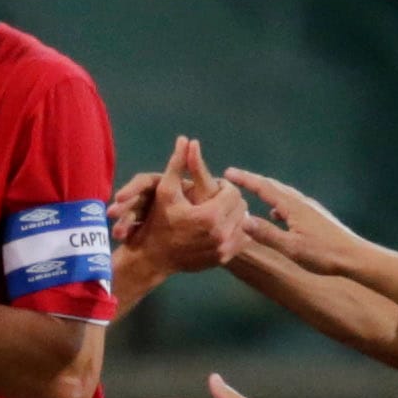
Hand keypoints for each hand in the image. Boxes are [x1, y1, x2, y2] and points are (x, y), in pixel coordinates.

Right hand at [114, 137, 249, 272]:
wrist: (154, 256)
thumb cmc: (158, 220)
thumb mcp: (165, 189)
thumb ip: (179, 164)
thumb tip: (186, 139)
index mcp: (210, 215)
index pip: (233, 192)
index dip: (225, 186)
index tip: (215, 185)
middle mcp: (222, 233)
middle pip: (241, 206)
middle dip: (230, 199)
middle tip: (216, 197)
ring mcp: (224, 248)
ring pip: (243, 222)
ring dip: (233, 213)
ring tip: (218, 210)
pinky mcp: (224, 258)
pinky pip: (240, 238)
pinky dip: (234, 230)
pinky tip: (219, 226)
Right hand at [222, 165, 368, 276]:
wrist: (355, 256)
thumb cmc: (323, 253)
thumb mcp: (290, 247)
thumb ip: (266, 233)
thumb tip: (243, 220)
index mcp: (292, 206)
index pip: (263, 187)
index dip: (244, 179)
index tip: (228, 172)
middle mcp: (301, 202)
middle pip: (273, 186)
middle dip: (253, 181)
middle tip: (236, 179)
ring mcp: (311, 208)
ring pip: (284, 194)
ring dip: (267, 191)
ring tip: (253, 192)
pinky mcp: (317, 216)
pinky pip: (292, 204)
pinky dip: (279, 204)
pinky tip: (278, 215)